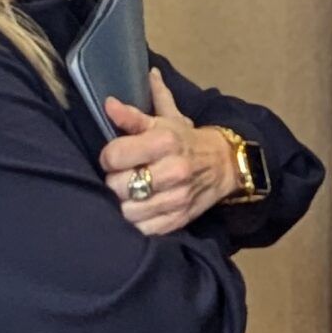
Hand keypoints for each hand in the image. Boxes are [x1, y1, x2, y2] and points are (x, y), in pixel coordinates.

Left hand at [101, 71, 235, 237]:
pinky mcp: (178, 220)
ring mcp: (177, 199)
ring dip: (123, 203)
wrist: (223, 164)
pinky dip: (136, 221)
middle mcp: (173, 170)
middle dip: (114, 180)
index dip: (109, 156)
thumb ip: (132, 114)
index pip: (114, 156)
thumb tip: (108, 103)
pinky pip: (142, 229)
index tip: (116, 157)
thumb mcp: (164, 120)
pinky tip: (140, 209)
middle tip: (122, 176)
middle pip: (117, 185)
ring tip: (130, 193)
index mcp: (166, 142)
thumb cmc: (186, 139)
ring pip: (127, 211)